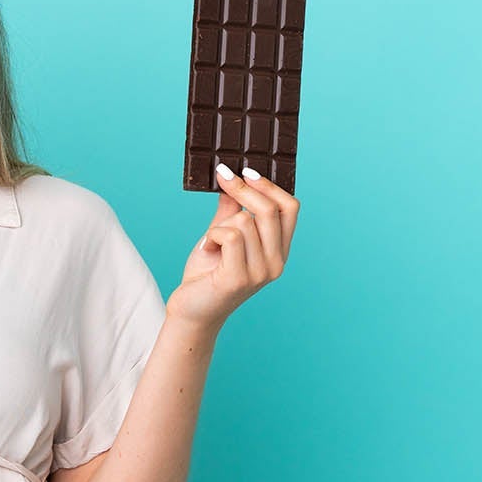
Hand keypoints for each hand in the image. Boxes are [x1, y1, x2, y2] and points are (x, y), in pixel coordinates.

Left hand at [166, 162, 299, 329]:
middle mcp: (276, 263)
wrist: (192, 311)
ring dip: (219, 225)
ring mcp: (260, 273)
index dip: (270, 185)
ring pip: (244, 221)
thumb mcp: (221, 237)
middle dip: (243, 188)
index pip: (290, 208)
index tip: (246, 170)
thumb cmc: (207, 275)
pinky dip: (212, 236)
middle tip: (222, 176)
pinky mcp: (239, 278)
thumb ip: (231, 212)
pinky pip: (229, 236)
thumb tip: (232, 180)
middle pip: (269, 209)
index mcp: (278, 251)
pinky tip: (207, 250)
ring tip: (211, 243)